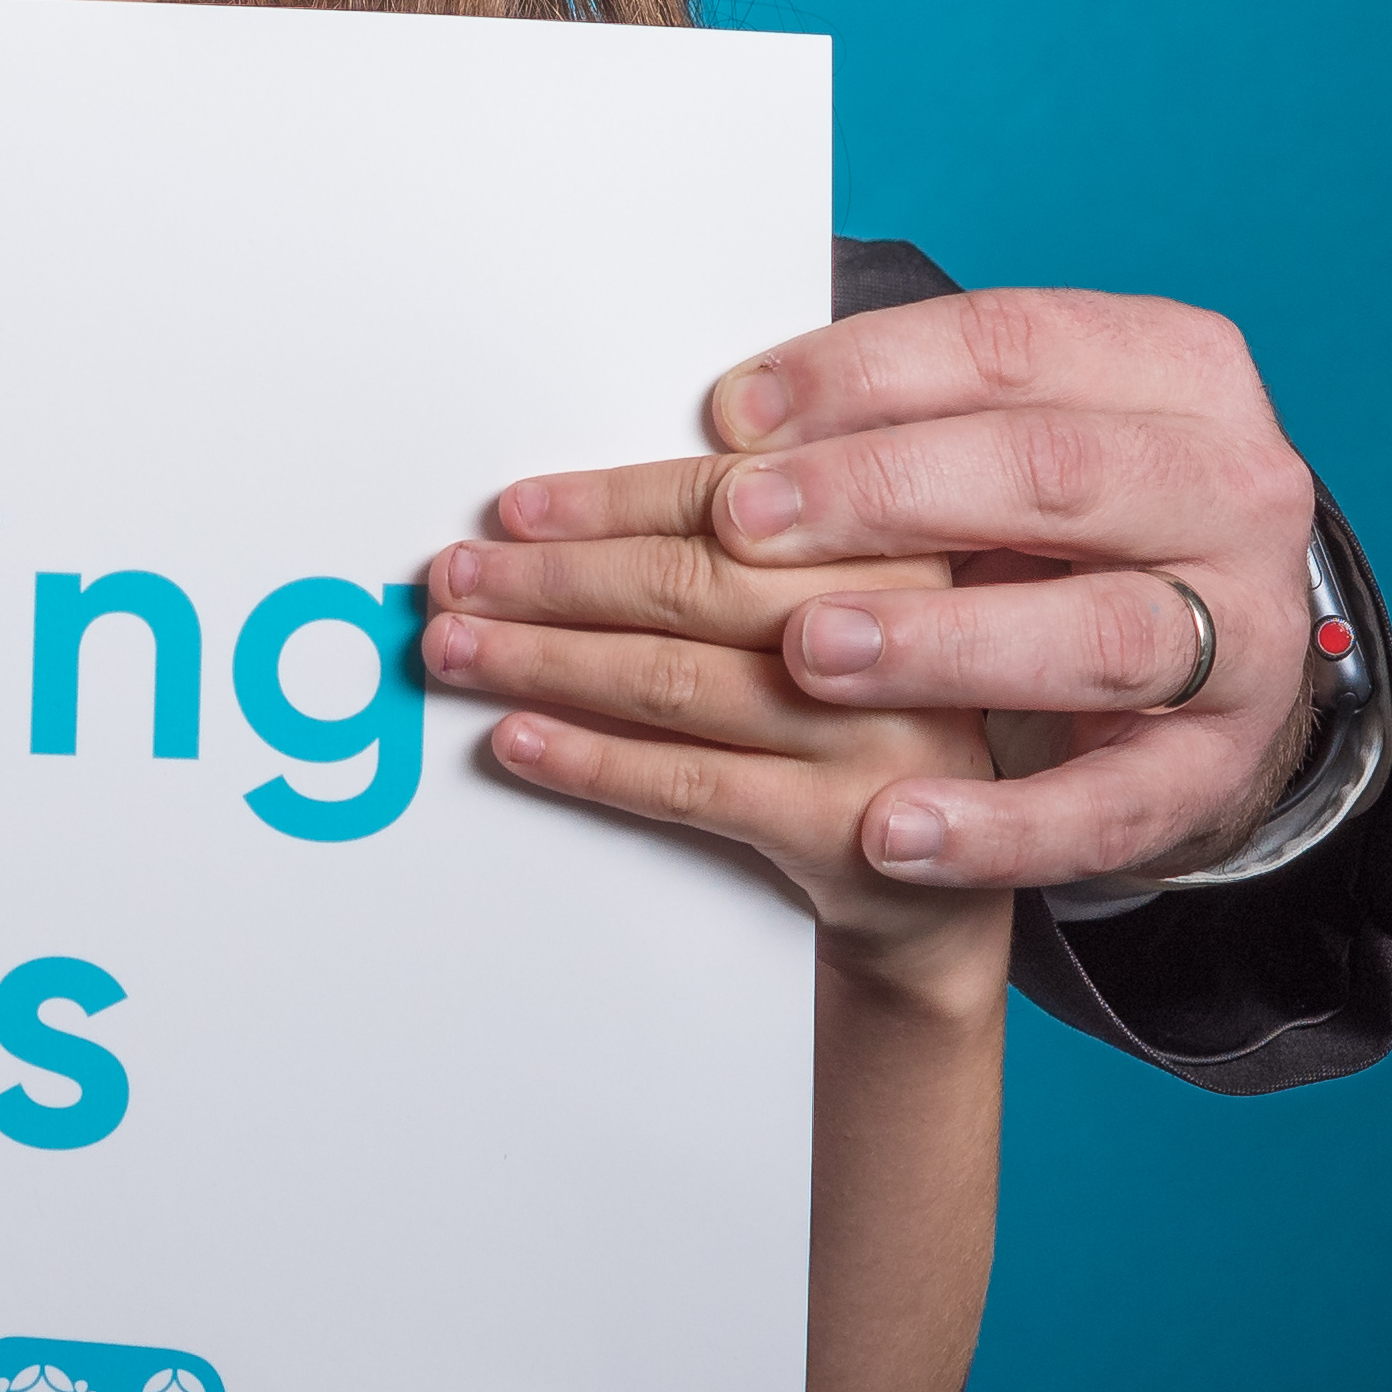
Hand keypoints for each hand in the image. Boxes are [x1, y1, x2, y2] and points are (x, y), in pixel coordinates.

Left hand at [418, 538, 1010, 1006]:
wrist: (936, 887)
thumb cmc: (859, 711)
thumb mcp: (841, 606)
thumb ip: (751, 545)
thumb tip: (564, 516)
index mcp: (894, 542)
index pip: (726, 503)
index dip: (603, 504)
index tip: (513, 510)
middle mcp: (901, 628)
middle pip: (690, 587)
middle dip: (550, 581)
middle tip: (455, 577)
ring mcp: (880, 732)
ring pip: (674, 681)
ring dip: (543, 661)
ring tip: (456, 649)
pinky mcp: (851, 827)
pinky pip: (688, 782)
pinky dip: (588, 760)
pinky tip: (516, 738)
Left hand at [463, 288, 1327, 891]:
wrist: (1204, 663)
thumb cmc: (1065, 523)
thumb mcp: (1013, 437)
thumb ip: (904, 420)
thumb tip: (730, 428)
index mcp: (1172, 372)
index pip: (1009, 347)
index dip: (864, 375)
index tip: (732, 414)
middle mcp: (1228, 495)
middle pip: (1052, 474)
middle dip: (885, 495)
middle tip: (740, 523)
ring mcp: (1239, 640)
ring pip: (1094, 637)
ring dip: (937, 648)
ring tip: (807, 657)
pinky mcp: (1210, 774)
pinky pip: (1105, 809)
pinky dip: (992, 828)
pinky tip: (886, 832)